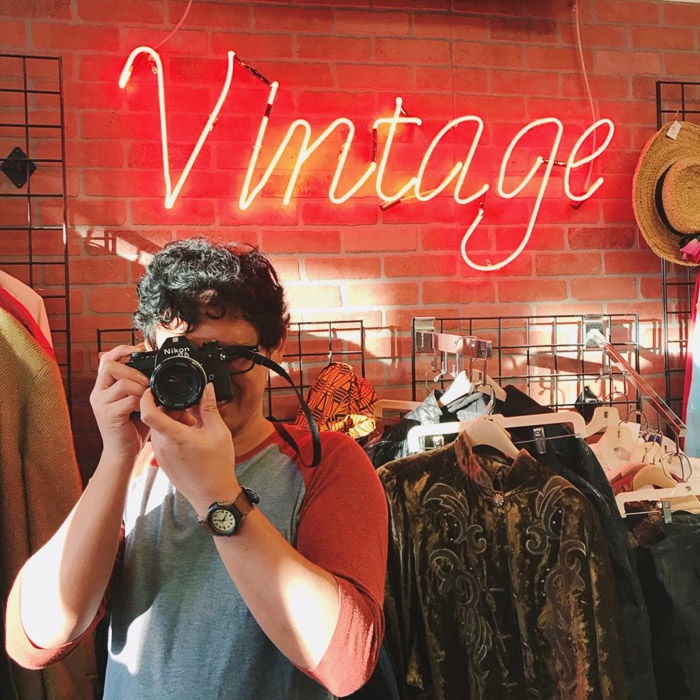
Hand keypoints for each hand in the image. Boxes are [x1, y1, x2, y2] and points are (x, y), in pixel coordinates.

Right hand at [90, 344, 150, 463]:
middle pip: (112, 366)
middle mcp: (98, 393)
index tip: (138, 349)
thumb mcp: (136, 401)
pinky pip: (129, 399)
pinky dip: (142, 402)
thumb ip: (139, 385)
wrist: (124, 454)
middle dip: (134, 371)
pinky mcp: (108, 415)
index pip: (106, 359)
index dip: (122, 350)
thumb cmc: (133, 427)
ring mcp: (101, 404)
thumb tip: (155, 366)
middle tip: (146, 384)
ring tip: (147, 398)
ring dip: (141, 388)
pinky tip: (145, 408)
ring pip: (123, 382)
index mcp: (103, 387)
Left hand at [139, 382, 238, 513]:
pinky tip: (191, 439)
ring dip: (173, 422)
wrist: (212, 496)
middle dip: (172, 410)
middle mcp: (163, 445)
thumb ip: (209, 407)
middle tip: (191, 413)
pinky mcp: (163, 461)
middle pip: (157, 417)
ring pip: (160, 428)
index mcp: (175, 436)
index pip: (149, 413)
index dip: (147, 397)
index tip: (152, 388)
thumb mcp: (218, 432)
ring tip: (194, 428)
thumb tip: (206, 388)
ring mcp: (161, 455)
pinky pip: (162, 440)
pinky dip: (173, 433)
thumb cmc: (217, 466)